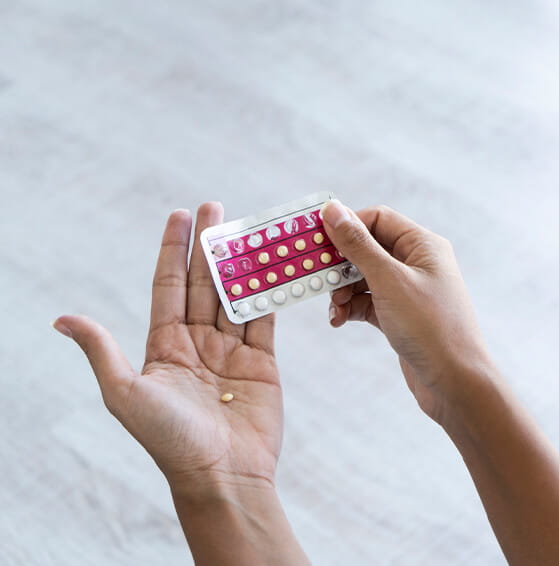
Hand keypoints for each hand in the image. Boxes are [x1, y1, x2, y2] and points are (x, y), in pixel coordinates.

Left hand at [53, 203, 282, 495]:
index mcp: (166, 347)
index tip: (180, 214)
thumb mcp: (126, 393)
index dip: (173, 250)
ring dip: (241, 263)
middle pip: (204, 284)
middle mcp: (198, 344)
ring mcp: (232, 352)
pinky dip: (269, 292)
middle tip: (216, 207)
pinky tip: (272, 266)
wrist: (222, 476)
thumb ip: (103, 351)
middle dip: (210, 245)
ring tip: (248, 228)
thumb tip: (62, 319)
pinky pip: (264, 319)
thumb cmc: (170, 440)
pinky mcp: (263, 363)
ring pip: (236, 296)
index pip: (169, 287)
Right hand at [321, 200, 493, 424]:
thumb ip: (358, 245)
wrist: (454, 383)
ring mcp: (409, 291)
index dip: (346, 226)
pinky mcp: (400, 316)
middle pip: (368, 248)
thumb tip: (333, 210)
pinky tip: (339, 319)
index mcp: (423, 245)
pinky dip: (351, 307)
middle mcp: (418, 263)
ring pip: (364, 277)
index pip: (377, 219)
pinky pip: (367, 302)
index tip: (317, 240)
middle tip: (318, 277)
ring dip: (342, 289)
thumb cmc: (431, 327)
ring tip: (334, 307)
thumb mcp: (389, 281)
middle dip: (341, 263)